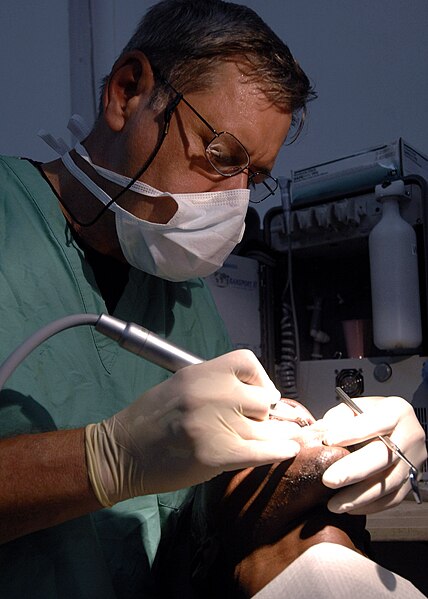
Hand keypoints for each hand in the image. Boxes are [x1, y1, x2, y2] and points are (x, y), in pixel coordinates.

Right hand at [85, 349, 301, 505]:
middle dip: (267, 411)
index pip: (247, 362)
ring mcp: (214, 424)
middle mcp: (210, 393)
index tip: (260, 393)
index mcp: (199, 372)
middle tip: (263, 420)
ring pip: (265, 427)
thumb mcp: (180, 386)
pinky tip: (288, 450)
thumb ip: (214, 386)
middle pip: (263, 399)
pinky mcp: (216, 455)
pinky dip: (278, 452)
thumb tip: (257, 395)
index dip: (260, 379)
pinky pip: (261, 452)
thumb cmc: (148, 419)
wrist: (121, 452)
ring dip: (278, 433)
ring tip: (288, 435)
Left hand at [319, 396, 426, 513]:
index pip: (375, 422)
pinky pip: (393, 498)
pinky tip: (350, 507)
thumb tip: (321, 432)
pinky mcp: (411, 480)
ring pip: (389, 483)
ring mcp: (413, 460)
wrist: (391, 429)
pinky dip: (370, 505)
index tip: (328, 440)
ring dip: (359, 496)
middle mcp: (409, 435)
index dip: (351, 432)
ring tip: (335, 503)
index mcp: (397, 411)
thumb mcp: (354, 407)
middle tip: (329, 479)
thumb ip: (338, 417)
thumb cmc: (369, 417)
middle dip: (353, 470)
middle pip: (383, 456)